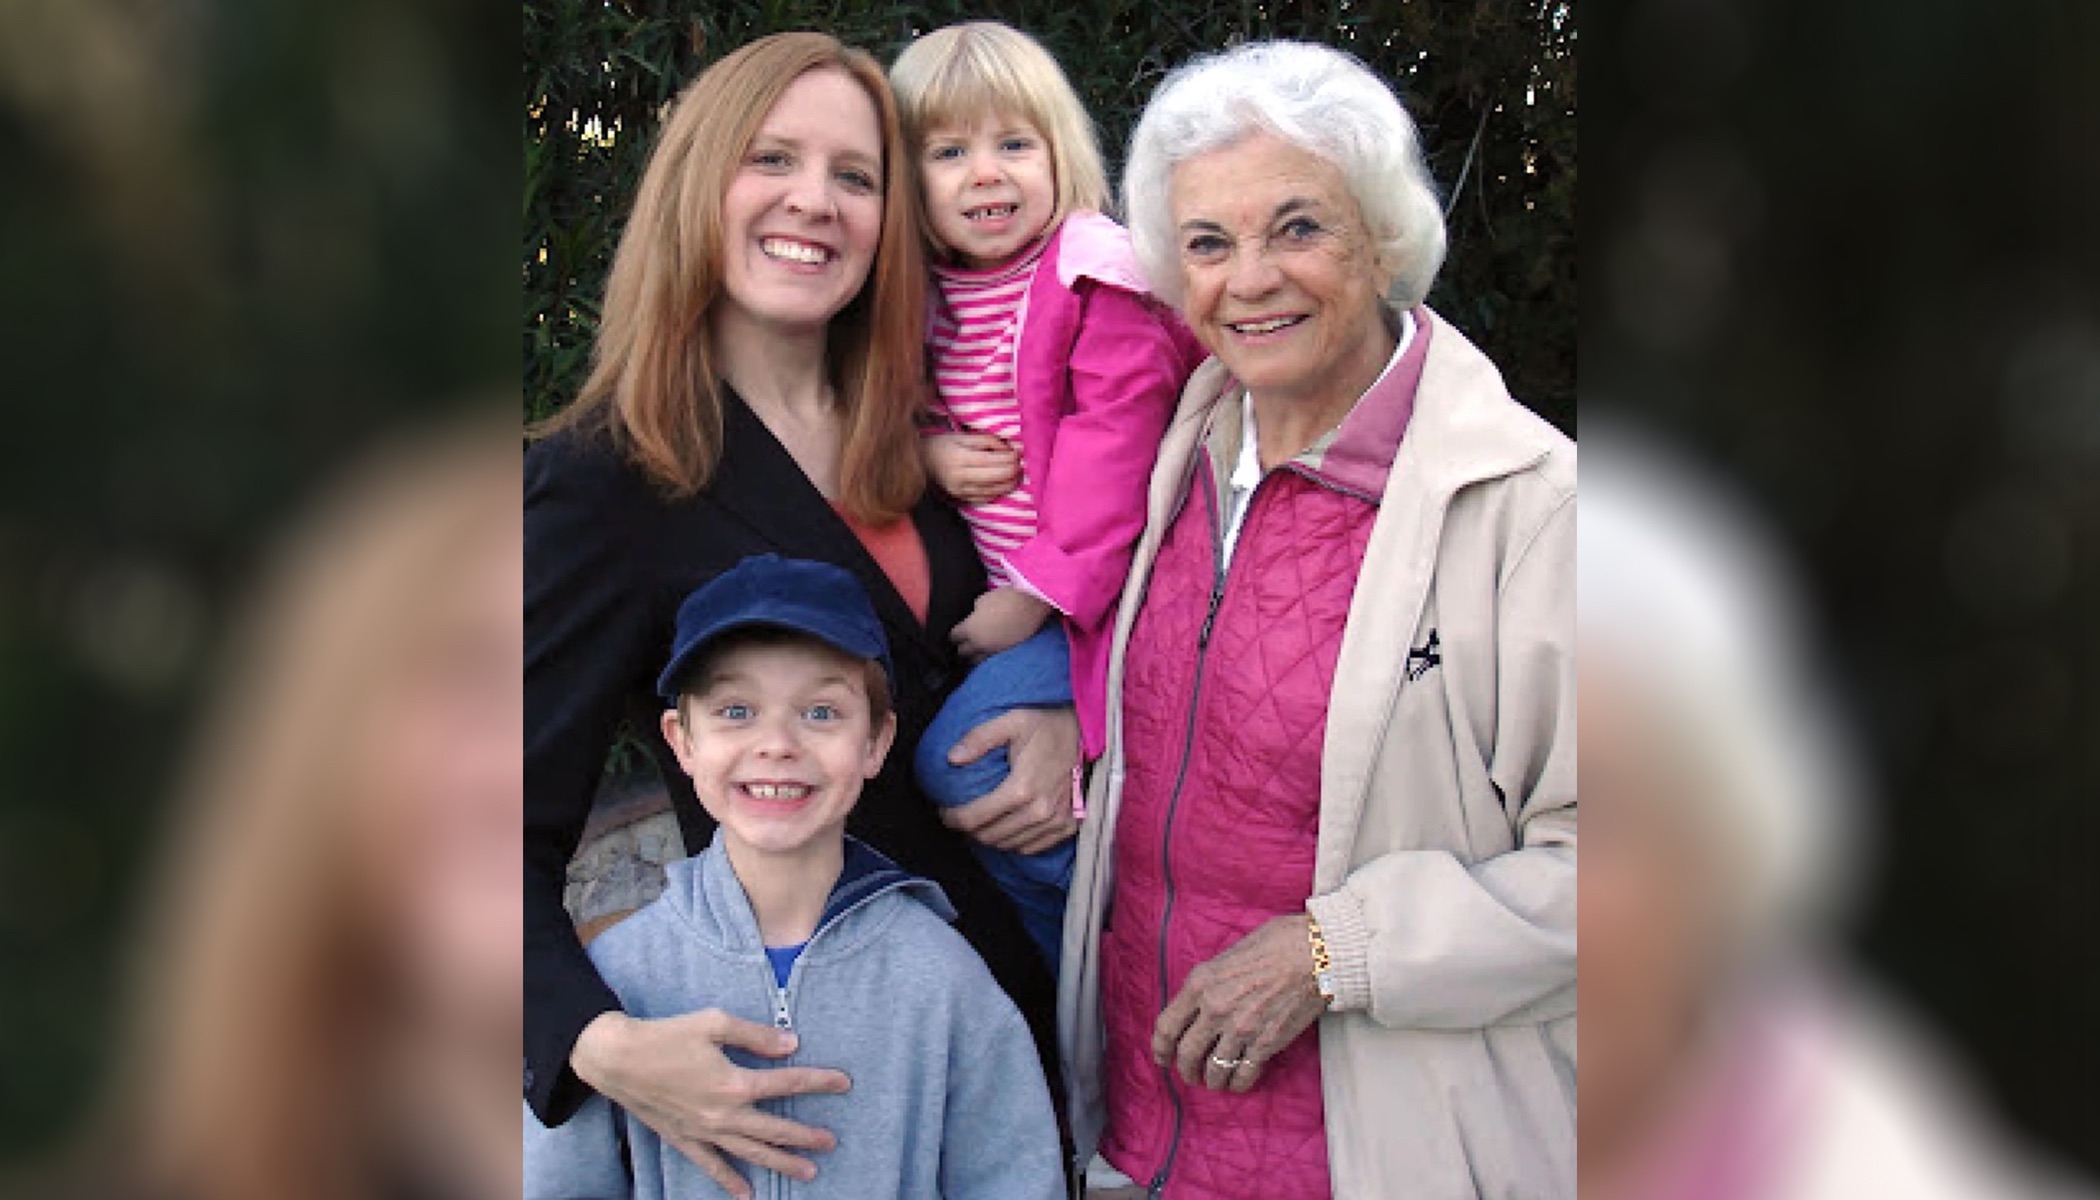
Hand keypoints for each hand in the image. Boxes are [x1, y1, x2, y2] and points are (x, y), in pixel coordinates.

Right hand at [571, 1009, 849, 1198]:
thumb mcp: (714, 1023)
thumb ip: (756, 1036)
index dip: (819, 1082)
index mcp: (734, 1082)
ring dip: (781, 1163)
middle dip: (806, 1137)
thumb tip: (792, 1044)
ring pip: (750, 1153)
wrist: (616, 1058)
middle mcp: (723, 1114)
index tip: (844, 1082)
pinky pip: (711, 1166)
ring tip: (808, 1172)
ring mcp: (704, 1131)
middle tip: (831, 1142)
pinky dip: (729, 1181)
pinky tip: (746, 1194)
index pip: (788, 1083)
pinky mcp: (684, 1139)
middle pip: (775, 1129)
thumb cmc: (666, 1035)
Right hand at [923, 433, 1020, 504]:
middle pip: (997, 477)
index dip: (1010, 458)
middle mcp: (960, 478)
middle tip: (1021, 464)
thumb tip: (1011, 449)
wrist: (920, 463)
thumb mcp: (962, 436)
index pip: (993, 461)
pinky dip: (999, 491)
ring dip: (1010, 483)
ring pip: (994, 490)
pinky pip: (986, 498)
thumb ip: (988, 441)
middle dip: (1014, 471)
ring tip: (1018, 474)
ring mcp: (960, 492)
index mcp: (960, 459)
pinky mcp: (961, 499)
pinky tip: (1006, 484)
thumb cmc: (942, 445)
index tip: (1019, 453)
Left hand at [940, 706, 1079, 854]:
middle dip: (968, 829)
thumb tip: (952, 758)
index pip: (974, 818)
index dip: (952, 818)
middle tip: (961, 816)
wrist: (1088, 734)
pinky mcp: (1067, 827)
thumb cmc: (1047, 726)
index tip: (944, 812)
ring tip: (981, 822)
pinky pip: (1031, 847)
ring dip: (989, 837)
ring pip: (1008, 845)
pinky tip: (1007, 827)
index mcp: (1021, 788)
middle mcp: (1038, 812)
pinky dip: (1014, 842)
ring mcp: (1055, 823)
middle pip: (989, 836)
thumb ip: (979, 738)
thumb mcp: (1011, 720)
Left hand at [951, 587, 1052, 661]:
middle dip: (961, 646)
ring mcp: (993, 650)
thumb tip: (974, 616)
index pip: (953, 636)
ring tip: (974, 649)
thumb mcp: (982, 600)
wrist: (1031, 604)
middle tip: (962, 641)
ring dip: (973, 654)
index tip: (955, 630)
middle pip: (962, 652)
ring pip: (976, 660)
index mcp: (969, 629)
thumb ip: (974, 612)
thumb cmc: (1005, 598)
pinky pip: (991, 657)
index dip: (953, 633)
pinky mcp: (1006, 651)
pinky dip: (987, 653)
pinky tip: (989, 647)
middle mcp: (979, 644)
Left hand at [1151, 914, 1327, 1093]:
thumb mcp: (1228, 954)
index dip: (1160, 1047)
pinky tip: (1237, 1084)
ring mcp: (1240, 1029)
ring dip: (1212, 1080)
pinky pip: (1244, 1074)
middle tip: (1189, 1075)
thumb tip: (1202, 999)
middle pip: (1187, 1053)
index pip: (1167, 1025)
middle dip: (1185, 1070)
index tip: (1162, 1057)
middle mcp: (1215, 1008)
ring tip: (1214, 1082)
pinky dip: (1238, 1083)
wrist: (1315, 955)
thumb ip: (1211, 980)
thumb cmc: (1276, 944)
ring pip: (1214, 1069)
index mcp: (1200, 983)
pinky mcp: (1265, 1044)